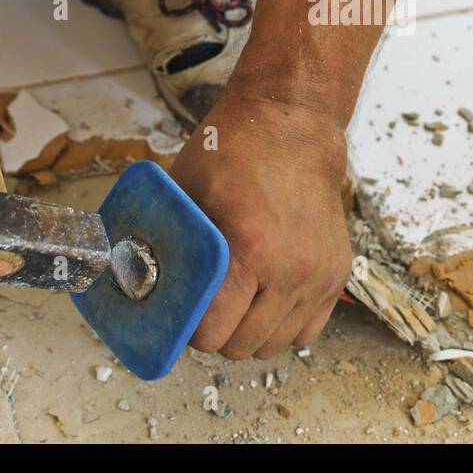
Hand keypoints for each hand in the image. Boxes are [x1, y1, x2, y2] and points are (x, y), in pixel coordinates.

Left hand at [171, 92, 353, 359]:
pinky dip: (284, 327)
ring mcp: (318, 274)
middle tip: (207, 311)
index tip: (183, 315)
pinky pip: (308, 330)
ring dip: (251, 334)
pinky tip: (267, 302)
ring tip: (236, 307)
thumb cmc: (234, 153)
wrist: (293, 126)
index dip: (190, 330)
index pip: (213, 332)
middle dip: (219, 335)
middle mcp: (291, 269)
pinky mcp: (336, 273)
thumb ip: (168, 243)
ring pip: (277, 344)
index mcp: (250, 249)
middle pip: (244, 346)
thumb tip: (136, 283)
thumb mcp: (185, 194)